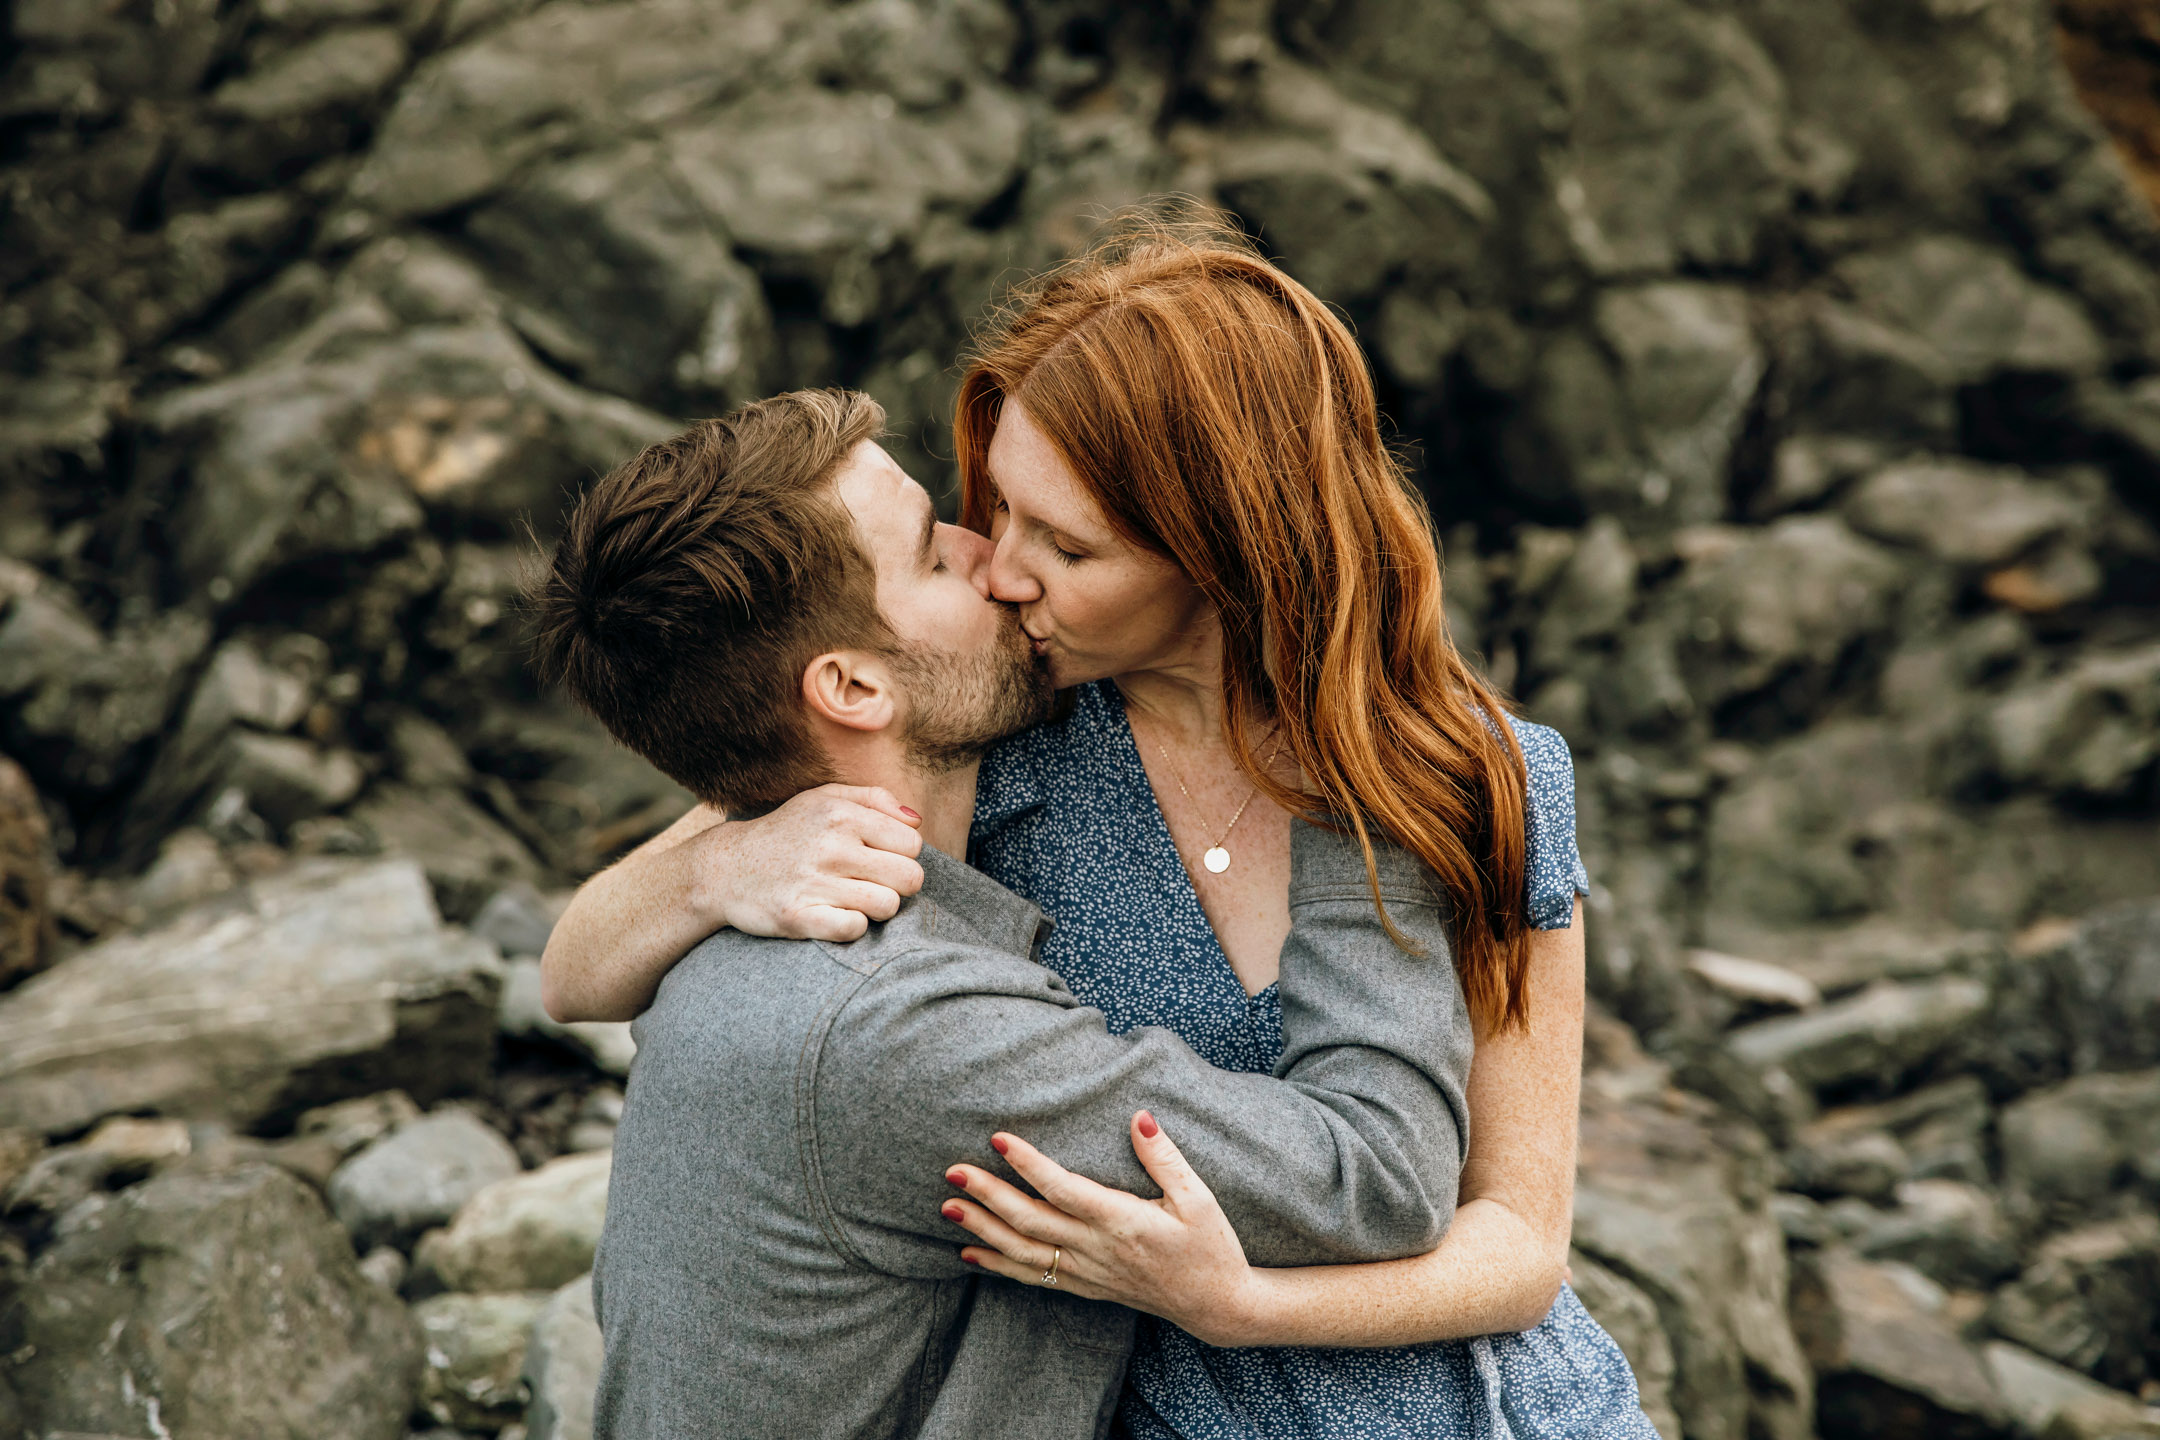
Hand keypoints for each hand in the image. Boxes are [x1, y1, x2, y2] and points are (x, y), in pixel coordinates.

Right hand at [697, 785, 923, 941]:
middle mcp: (831, 846)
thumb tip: (917, 820)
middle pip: (910, 878)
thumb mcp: (824, 798)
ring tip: (855, 899)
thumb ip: (874, 798)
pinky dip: (851, 927)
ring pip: (888, 906)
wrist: (725, 868)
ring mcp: (814, 883)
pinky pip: (854, 929)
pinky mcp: (798, 917)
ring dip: (877, 908)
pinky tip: (836, 915)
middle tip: (873, 883)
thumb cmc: (786, 833)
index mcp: (842, 815)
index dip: (902, 855)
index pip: (913, 844)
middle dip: (898, 884)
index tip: (880, 858)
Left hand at [938, 1113, 1262, 1346]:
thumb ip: (1164, 1157)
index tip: (998, 1137)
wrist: (1218, 1306)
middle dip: (987, 1196)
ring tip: (947, 1209)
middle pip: (1031, 1222)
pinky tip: (971, 1251)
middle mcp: (1098, 1250)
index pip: (1063, 1189)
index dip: (1028, 1164)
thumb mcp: (1199, 1197)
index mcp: (1123, 1222)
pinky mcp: (1087, 1287)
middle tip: (952, 1171)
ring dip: (983, 1230)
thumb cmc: (1211, 1246)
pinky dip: (1000, 1265)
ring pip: (1024, 1253)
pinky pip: (1034, 1277)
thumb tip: (1138, 1117)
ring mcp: (1089, 1273)